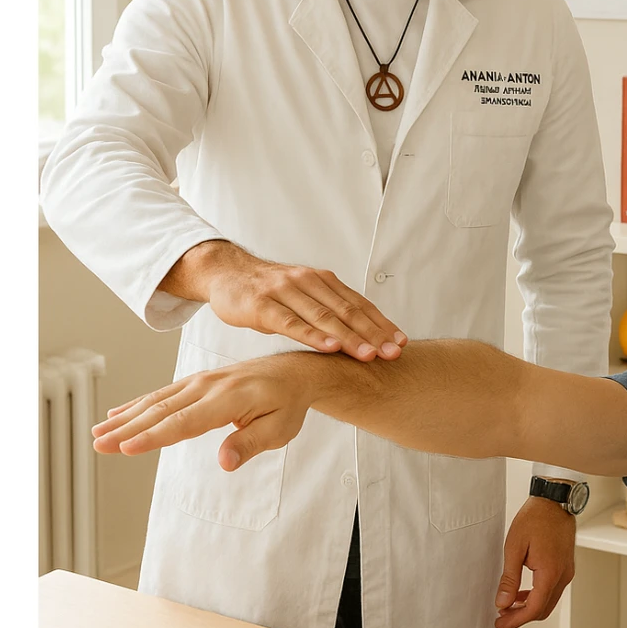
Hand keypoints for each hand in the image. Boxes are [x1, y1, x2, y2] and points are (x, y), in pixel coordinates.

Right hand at [92, 354, 323, 468]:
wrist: (294, 371)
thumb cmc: (287, 403)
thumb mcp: (280, 429)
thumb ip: (250, 444)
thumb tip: (225, 463)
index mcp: (228, 399)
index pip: (184, 422)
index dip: (153, 437)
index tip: (126, 448)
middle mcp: (208, 386)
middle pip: (161, 410)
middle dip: (127, 429)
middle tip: (98, 443)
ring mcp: (199, 381)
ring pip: (156, 400)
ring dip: (126, 417)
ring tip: (99, 432)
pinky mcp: (196, 382)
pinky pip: (162, 393)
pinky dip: (137, 404)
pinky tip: (118, 414)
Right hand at [165, 240, 406, 359]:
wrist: (226, 273)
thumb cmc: (268, 292)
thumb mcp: (302, 297)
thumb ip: (328, 312)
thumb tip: (362, 336)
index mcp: (323, 281)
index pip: (358, 304)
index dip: (381, 323)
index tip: (401, 343)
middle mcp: (308, 282)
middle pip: (346, 311)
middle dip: (373, 333)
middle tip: (394, 353)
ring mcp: (285, 292)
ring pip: (323, 317)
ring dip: (349, 337)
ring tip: (369, 354)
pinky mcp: (263, 305)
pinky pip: (291, 323)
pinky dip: (312, 335)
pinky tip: (330, 347)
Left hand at [494, 496, 575, 627]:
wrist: (554, 501)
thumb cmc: (535, 519)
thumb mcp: (514, 547)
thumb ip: (509, 578)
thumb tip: (503, 603)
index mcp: (550, 572)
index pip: (534, 608)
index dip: (516, 620)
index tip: (500, 623)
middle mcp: (563, 576)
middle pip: (543, 609)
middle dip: (521, 617)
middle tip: (501, 617)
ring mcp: (567, 572)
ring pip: (548, 602)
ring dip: (529, 607)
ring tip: (508, 605)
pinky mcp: (566, 567)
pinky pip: (552, 590)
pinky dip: (537, 596)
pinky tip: (522, 593)